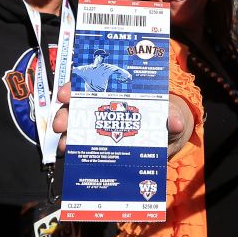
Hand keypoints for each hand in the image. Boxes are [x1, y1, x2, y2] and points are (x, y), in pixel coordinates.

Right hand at [53, 85, 189, 155]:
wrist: (166, 139)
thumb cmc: (165, 118)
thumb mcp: (171, 114)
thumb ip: (173, 116)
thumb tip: (175, 122)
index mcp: (117, 93)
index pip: (90, 83)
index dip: (74, 86)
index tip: (65, 93)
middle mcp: (103, 107)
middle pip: (77, 106)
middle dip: (65, 113)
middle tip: (61, 123)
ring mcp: (98, 126)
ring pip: (75, 125)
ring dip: (67, 133)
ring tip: (65, 143)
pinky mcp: (98, 144)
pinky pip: (81, 144)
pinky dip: (73, 148)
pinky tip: (69, 153)